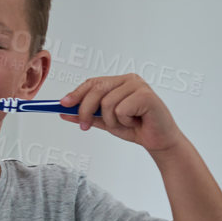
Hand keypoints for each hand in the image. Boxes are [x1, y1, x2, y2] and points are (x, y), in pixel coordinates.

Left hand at [58, 75, 183, 152]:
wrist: (158, 140)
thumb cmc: (135, 127)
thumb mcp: (105, 121)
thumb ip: (87, 115)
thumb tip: (63, 112)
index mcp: (119, 82)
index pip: (92, 82)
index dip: (76, 93)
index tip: (62, 105)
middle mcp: (129, 80)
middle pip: (96, 90)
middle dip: (85, 110)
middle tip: (84, 126)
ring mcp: (139, 85)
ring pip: (107, 103)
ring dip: (111, 120)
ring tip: (124, 123)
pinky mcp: (146, 95)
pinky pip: (120, 110)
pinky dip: (124, 121)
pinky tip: (136, 122)